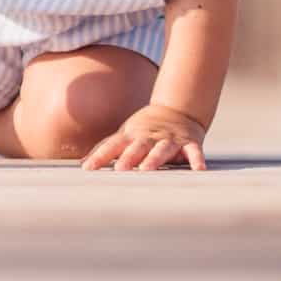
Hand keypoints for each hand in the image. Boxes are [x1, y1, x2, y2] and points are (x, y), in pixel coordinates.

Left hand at [82, 103, 207, 171]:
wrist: (177, 110)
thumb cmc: (144, 129)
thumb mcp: (123, 135)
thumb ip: (104, 149)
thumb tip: (81, 163)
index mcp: (131, 136)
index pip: (112, 145)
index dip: (100, 156)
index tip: (88, 168)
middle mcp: (149, 137)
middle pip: (137, 147)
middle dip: (128, 158)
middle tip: (120, 170)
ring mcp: (169, 139)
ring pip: (162, 149)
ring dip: (155, 159)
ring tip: (148, 169)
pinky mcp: (189, 142)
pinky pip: (193, 151)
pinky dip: (196, 160)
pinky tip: (198, 169)